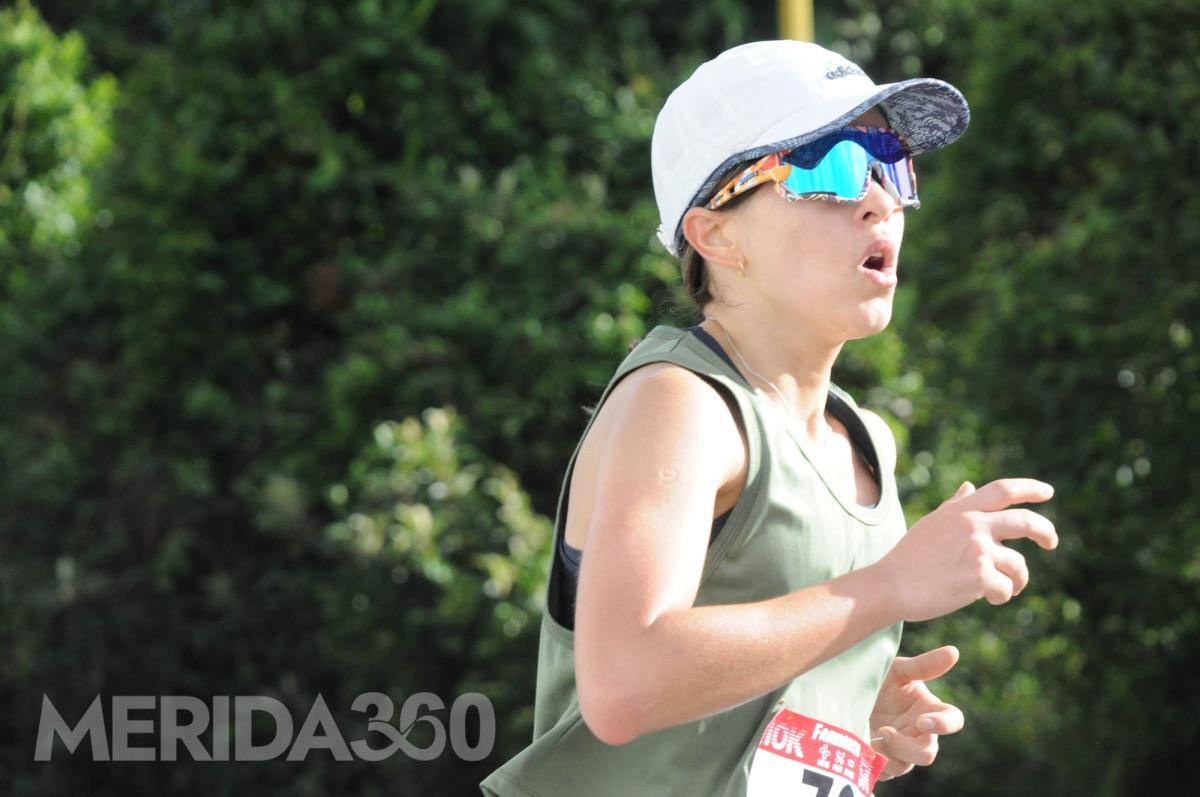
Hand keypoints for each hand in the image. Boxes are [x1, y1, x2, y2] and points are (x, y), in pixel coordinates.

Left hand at [869, 645, 963, 780]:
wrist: (845, 692)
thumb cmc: (877, 678)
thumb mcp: (896, 670)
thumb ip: (923, 665)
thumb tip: (954, 651)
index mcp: (929, 709)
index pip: (952, 720)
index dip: (944, 724)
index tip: (924, 721)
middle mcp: (919, 733)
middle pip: (927, 753)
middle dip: (908, 747)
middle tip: (885, 731)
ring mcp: (902, 750)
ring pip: (905, 765)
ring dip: (888, 754)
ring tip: (871, 737)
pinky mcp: (884, 761)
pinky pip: (887, 772)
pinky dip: (875, 762)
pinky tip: (863, 746)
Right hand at [874, 478, 1057, 621]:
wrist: (890, 586)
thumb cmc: (908, 558)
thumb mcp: (932, 524)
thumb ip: (955, 505)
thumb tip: (969, 487)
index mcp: (961, 510)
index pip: (1003, 490)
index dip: (1030, 488)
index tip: (1048, 492)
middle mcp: (972, 525)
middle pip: (1025, 522)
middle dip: (1045, 532)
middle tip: (1051, 542)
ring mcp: (978, 550)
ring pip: (1018, 564)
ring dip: (1018, 579)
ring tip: (1008, 588)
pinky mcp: (980, 577)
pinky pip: (1006, 588)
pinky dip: (1001, 596)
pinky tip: (988, 599)